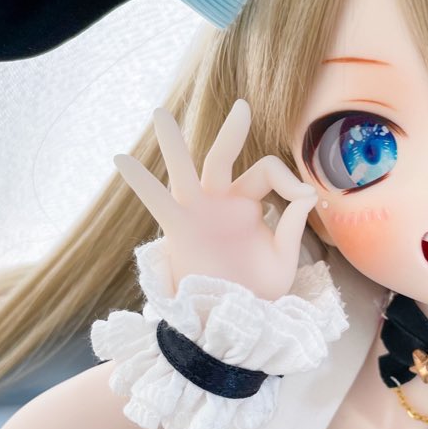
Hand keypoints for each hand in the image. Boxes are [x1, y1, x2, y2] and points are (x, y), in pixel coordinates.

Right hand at [114, 100, 317, 299]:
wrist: (233, 321)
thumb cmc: (259, 290)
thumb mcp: (283, 258)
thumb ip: (292, 225)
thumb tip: (305, 193)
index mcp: (250, 202)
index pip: (267, 170)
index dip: (287, 177)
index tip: (303, 195)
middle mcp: (222, 200)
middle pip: (223, 157)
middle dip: (231, 133)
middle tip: (243, 108)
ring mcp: (198, 211)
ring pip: (184, 169)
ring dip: (173, 143)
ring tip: (160, 114)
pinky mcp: (178, 229)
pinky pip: (157, 201)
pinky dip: (140, 181)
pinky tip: (122, 160)